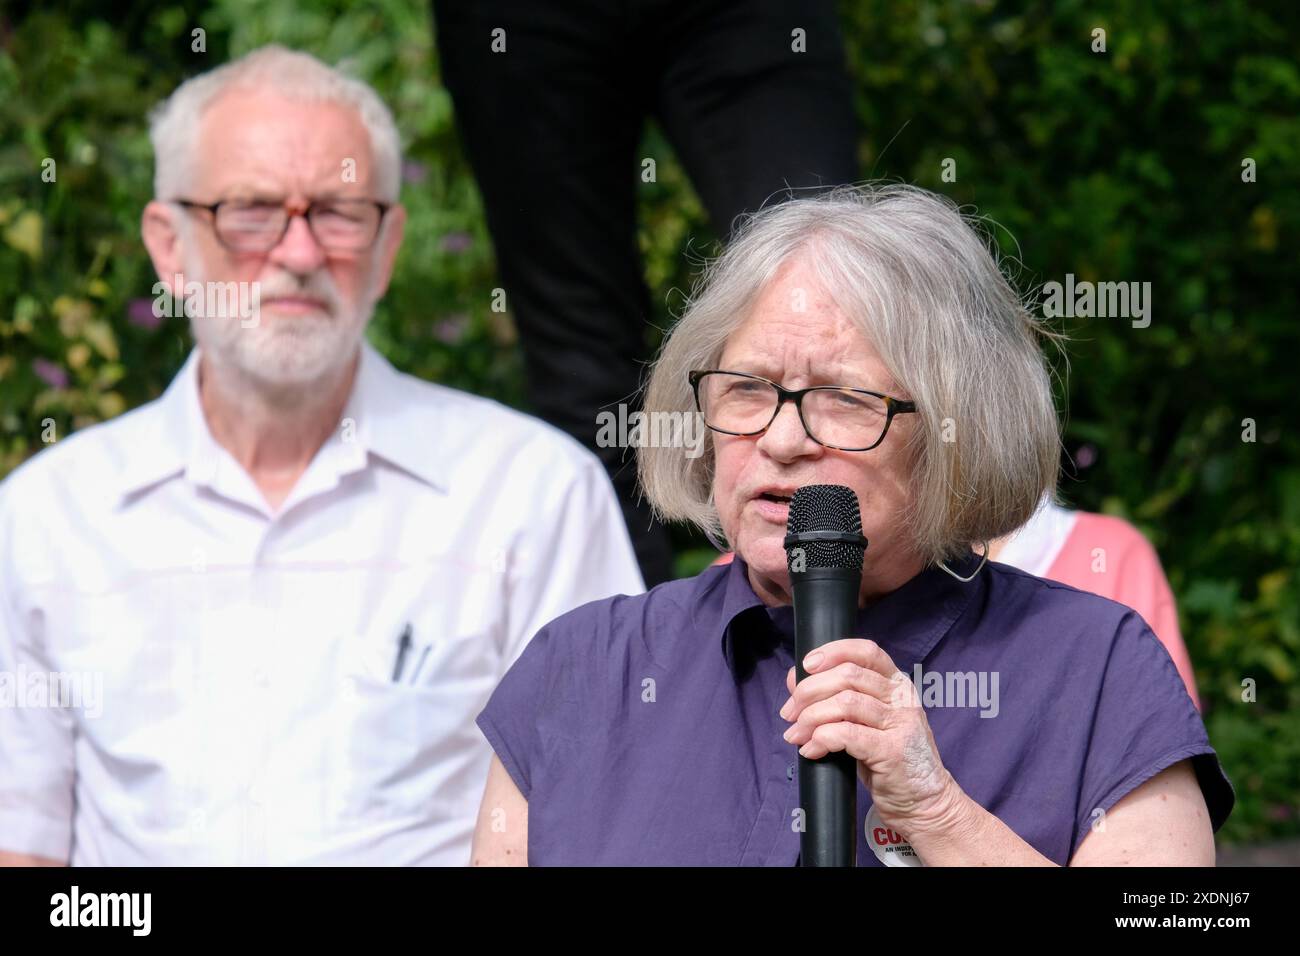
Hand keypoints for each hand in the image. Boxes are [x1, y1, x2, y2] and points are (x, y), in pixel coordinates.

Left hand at [780, 638, 959, 835]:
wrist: (923, 803)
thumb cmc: (888, 759)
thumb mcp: (865, 722)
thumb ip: (836, 698)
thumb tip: (795, 679)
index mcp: (896, 684)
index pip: (866, 651)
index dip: (832, 652)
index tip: (806, 666)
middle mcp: (901, 698)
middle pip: (848, 675)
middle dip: (809, 691)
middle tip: (790, 713)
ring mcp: (900, 724)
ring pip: (844, 703)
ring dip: (810, 718)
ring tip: (796, 734)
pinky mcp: (893, 751)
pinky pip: (846, 734)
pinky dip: (821, 739)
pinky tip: (812, 750)